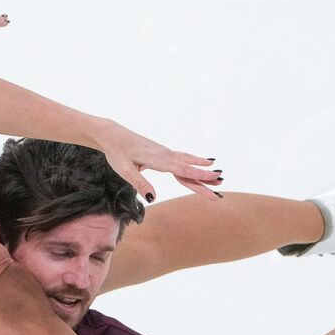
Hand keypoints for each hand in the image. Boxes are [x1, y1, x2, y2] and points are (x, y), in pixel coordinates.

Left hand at [93, 120, 222, 202]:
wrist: (112, 135)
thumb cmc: (117, 153)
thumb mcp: (124, 170)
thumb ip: (140, 183)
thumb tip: (153, 199)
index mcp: (157, 160)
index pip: (182, 170)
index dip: (199, 175)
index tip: (215, 177)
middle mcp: (164, 155)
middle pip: (188, 169)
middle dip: (205, 177)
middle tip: (222, 184)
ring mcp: (164, 153)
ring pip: (186, 163)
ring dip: (201, 169)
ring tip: (218, 173)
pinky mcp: (161, 153)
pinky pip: (181, 159)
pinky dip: (193, 162)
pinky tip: (200, 162)